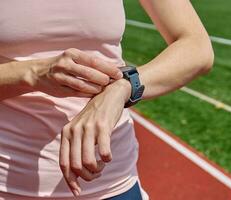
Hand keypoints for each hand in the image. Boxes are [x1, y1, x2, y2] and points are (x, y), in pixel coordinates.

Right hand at [32, 48, 122, 96]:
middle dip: (103, 79)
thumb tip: (111, 70)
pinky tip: (93, 94)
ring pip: (82, 84)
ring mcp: (60, 77)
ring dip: (96, 88)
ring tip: (103, 89)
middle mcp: (65, 64)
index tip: (119, 74)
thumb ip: (89, 63)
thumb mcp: (73, 58)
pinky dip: (87, 93)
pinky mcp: (58, 88)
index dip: (108, 68)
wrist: (38, 72)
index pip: (94, 61)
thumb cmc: (63, 65)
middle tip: (112, 82)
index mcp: (72, 54)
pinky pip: (76, 92)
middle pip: (89, 73)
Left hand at [59, 79, 130, 195]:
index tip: (78, 191)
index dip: (70, 181)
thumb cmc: (96, 116)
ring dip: (97, 169)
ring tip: (102, 164)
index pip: (64, 163)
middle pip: (76, 166)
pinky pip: (104, 151)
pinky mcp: (103, 126)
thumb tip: (77, 174)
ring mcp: (89, 128)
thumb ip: (76, 147)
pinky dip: (107, 159)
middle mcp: (75, 130)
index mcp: (67, 133)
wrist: (110, 94)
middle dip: (87, 176)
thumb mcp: (81, 129)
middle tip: (96, 174)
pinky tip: (109, 156)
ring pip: (88, 161)